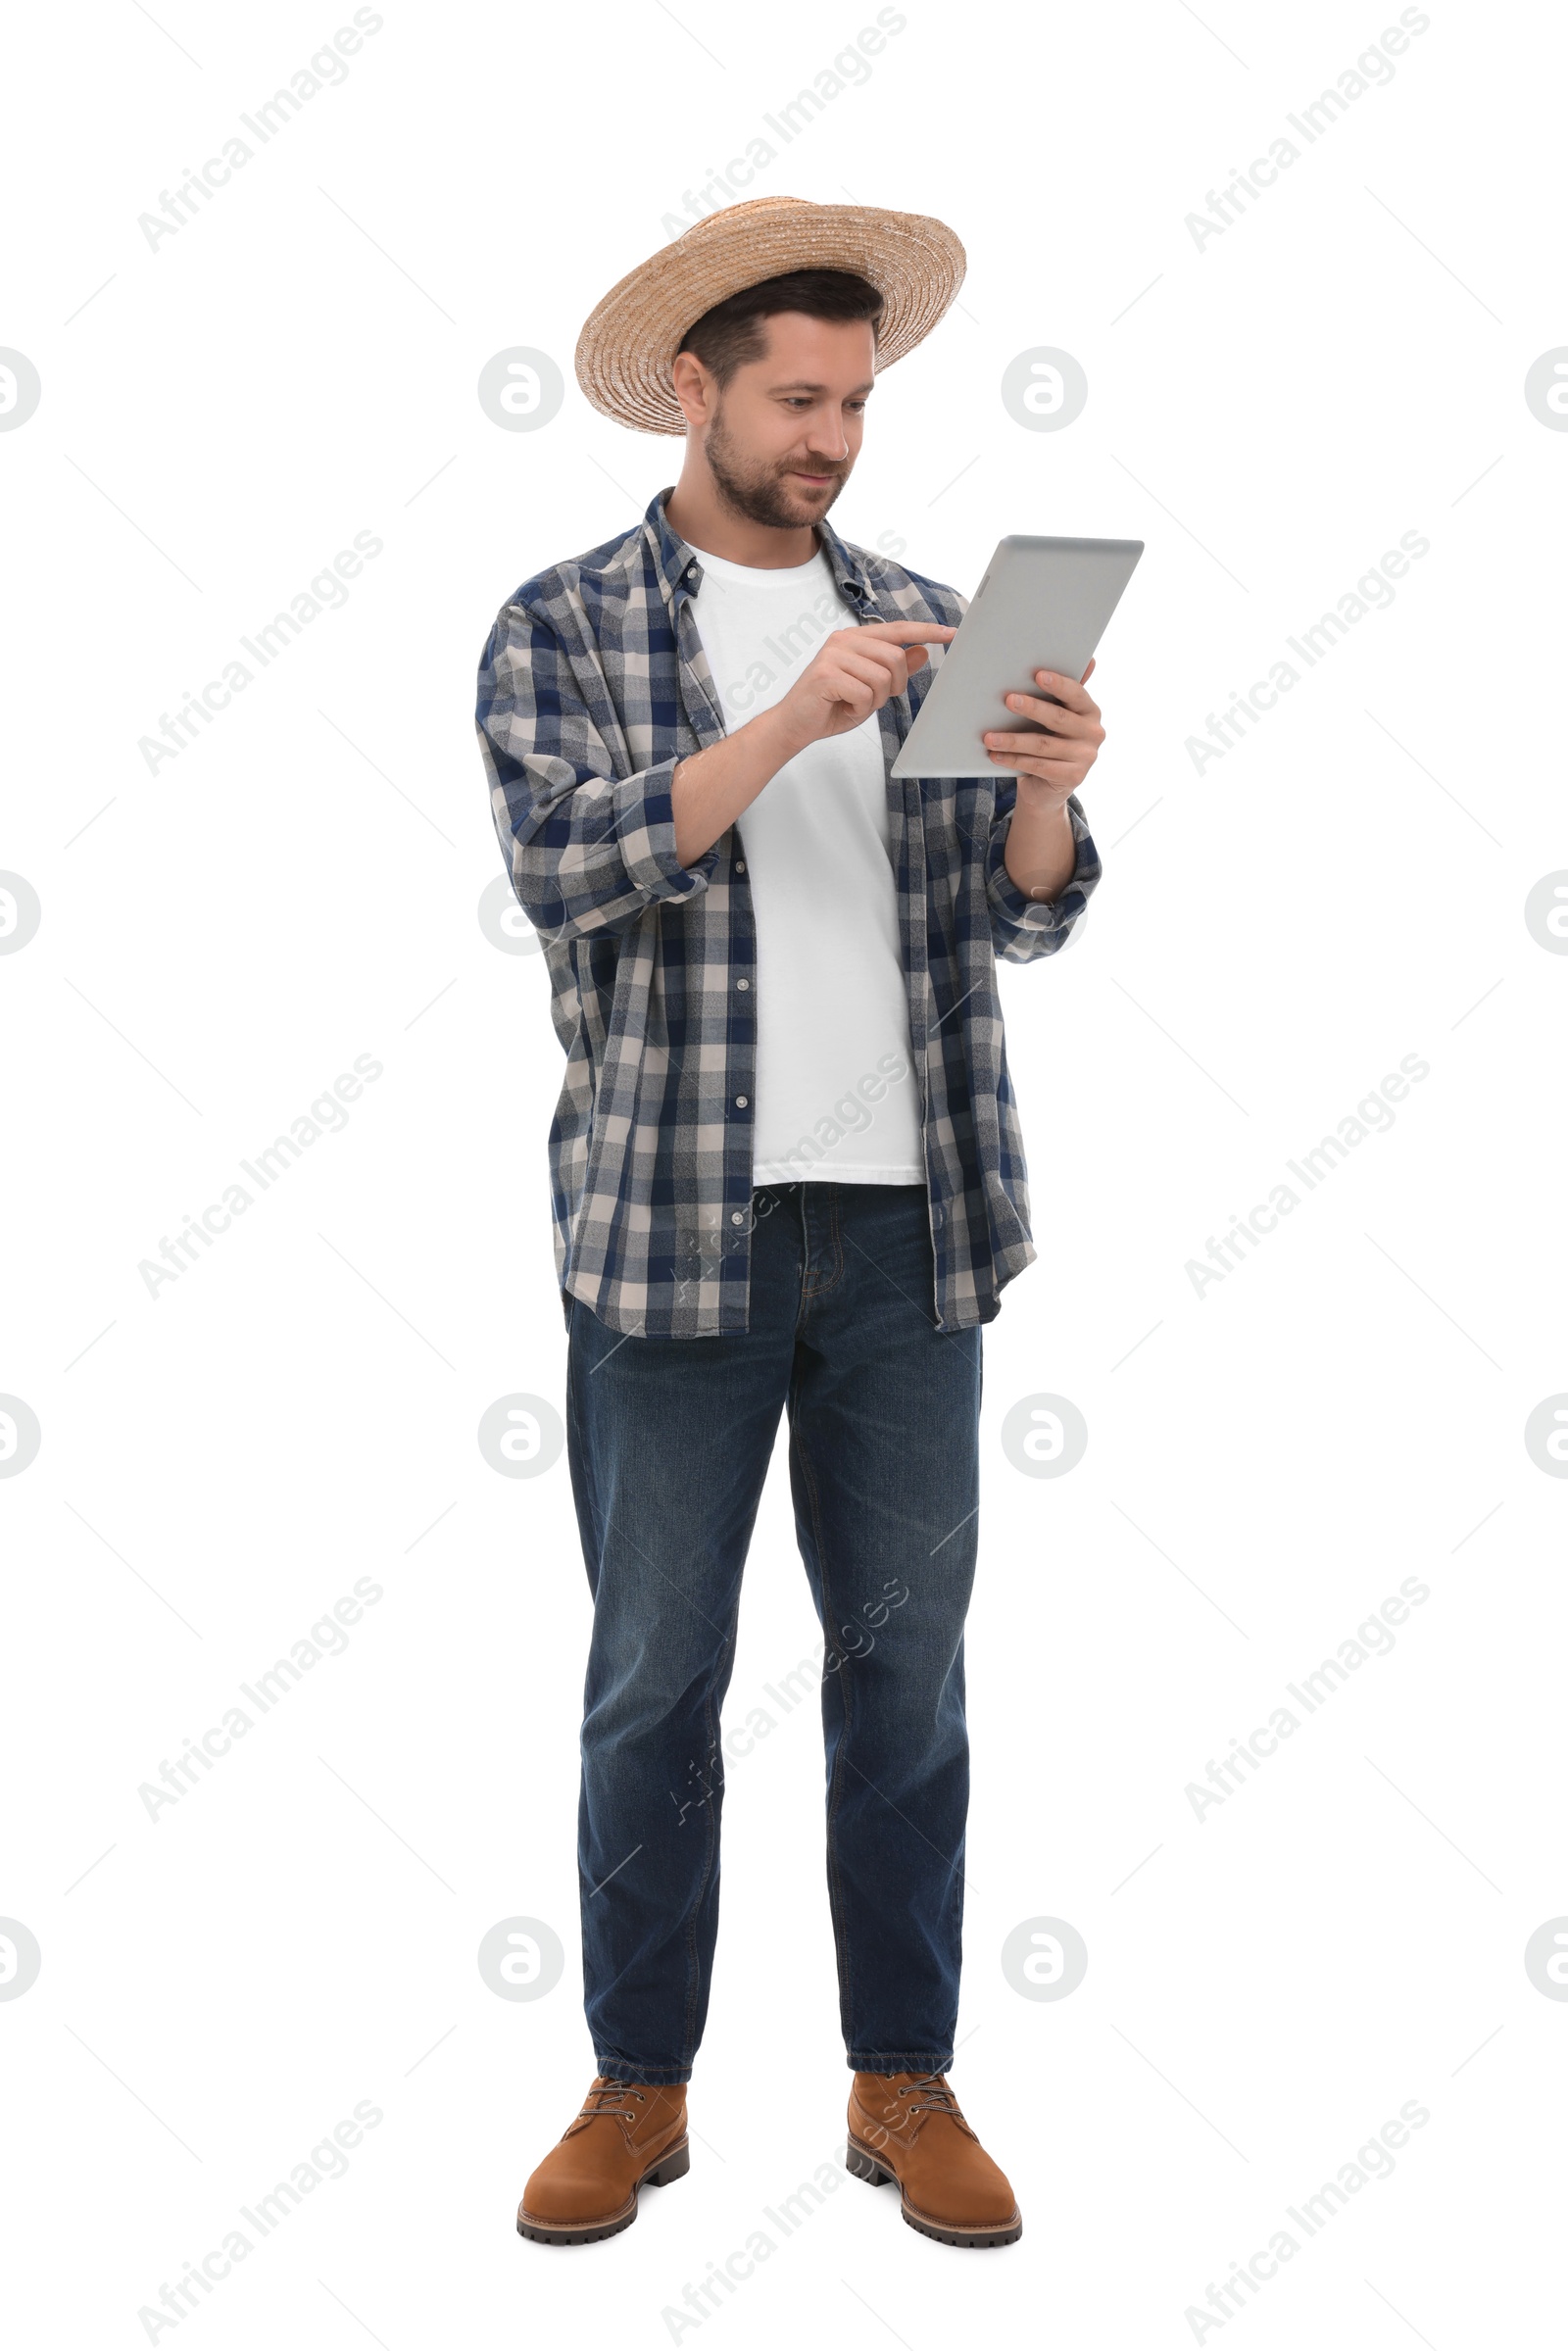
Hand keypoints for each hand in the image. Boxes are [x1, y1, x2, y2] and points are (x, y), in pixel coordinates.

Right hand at [772, 620, 956, 755]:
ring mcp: (833, 655)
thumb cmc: (830, 705)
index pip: (897, 630)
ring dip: (874, 701)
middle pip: (894, 658)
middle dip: (893, 687)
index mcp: (854, 638)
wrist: (794, 725)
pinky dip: (859, 710)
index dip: (926, 632)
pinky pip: (864, 694)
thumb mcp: (870, 688)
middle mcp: (844, 640)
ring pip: (881, 678)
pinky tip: (843, 709)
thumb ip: (894, 669)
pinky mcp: (825, 674)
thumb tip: (921, 652)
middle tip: (873, 700)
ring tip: (853, 704)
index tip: (951, 633)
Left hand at [983, 657, 1103, 804]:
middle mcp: (1093, 733)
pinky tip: (995, 755)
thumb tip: (1081, 660)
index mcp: (1090, 711)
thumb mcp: (1056, 716)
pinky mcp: (1073, 777)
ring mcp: (1085, 757)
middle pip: (1058, 718)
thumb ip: (1061, 693)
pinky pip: (1039, 766)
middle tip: (1008, 700)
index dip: (1058, 684)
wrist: (1048, 787)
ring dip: (1013, 740)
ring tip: (989, 737)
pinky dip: (1014, 760)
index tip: (1038, 675)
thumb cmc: (1049, 741)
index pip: (1076, 694)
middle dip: (1032, 708)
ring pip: (1043, 745)